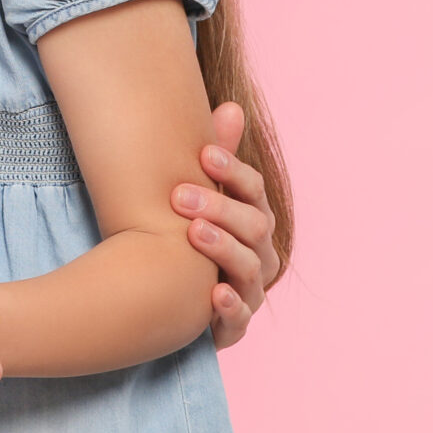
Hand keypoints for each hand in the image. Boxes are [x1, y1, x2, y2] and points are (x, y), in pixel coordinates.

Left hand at [174, 102, 282, 349]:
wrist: (172, 299)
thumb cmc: (191, 237)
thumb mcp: (202, 196)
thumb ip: (217, 158)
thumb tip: (229, 105)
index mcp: (253, 219)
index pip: (254, 191)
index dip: (233, 171)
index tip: (203, 153)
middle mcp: (260, 254)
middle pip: (254, 227)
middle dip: (220, 208)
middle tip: (180, 195)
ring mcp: (250, 291)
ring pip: (250, 269)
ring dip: (223, 249)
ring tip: (194, 234)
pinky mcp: (234, 326)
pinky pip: (240, 319)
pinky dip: (231, 306)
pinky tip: (214, 293)